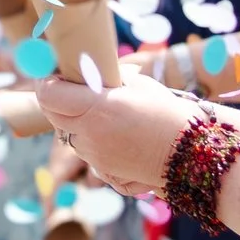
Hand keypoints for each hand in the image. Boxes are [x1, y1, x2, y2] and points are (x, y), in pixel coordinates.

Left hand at [35, 71, 201, 196]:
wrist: (192, 152)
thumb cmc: (167, 112)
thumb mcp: (137, 85)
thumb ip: (104, 78)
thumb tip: (84, 70)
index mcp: (96, 108)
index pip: (48, 95)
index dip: (46, 83)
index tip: (55, 77)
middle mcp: (89, 134)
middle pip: (51, 115)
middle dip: (55, 100)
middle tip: (70, 89)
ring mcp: (93, 155)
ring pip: (66, 134)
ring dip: (72, 120)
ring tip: (98, 111)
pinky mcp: (102, 169)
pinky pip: (83, 149)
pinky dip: (88, 138)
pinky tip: (110, 131)